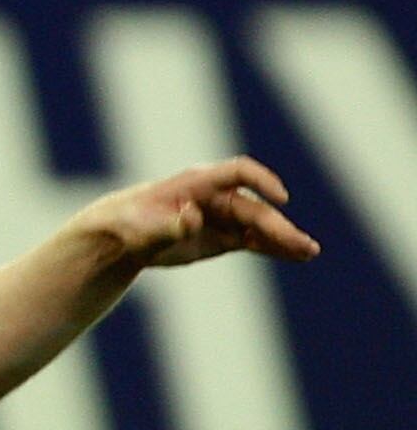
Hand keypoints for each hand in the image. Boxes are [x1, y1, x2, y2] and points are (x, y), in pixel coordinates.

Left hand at [80, 158, 321, 269]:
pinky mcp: (224, 237)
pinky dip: (275, 248)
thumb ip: (169, 225)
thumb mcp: (141, 228)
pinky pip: (255, 241)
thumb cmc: (126, 225)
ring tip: (310, 252)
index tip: (280, 198)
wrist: (120, 236)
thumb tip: (193, 218)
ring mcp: (222, 217)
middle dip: (279, 227)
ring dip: (285, 238)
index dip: (262, 181)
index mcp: (196, 184)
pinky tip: (298, 256)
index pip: (237, 172)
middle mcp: (215, 197)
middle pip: (254, 209)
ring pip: (260, 226)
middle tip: (304, 246)